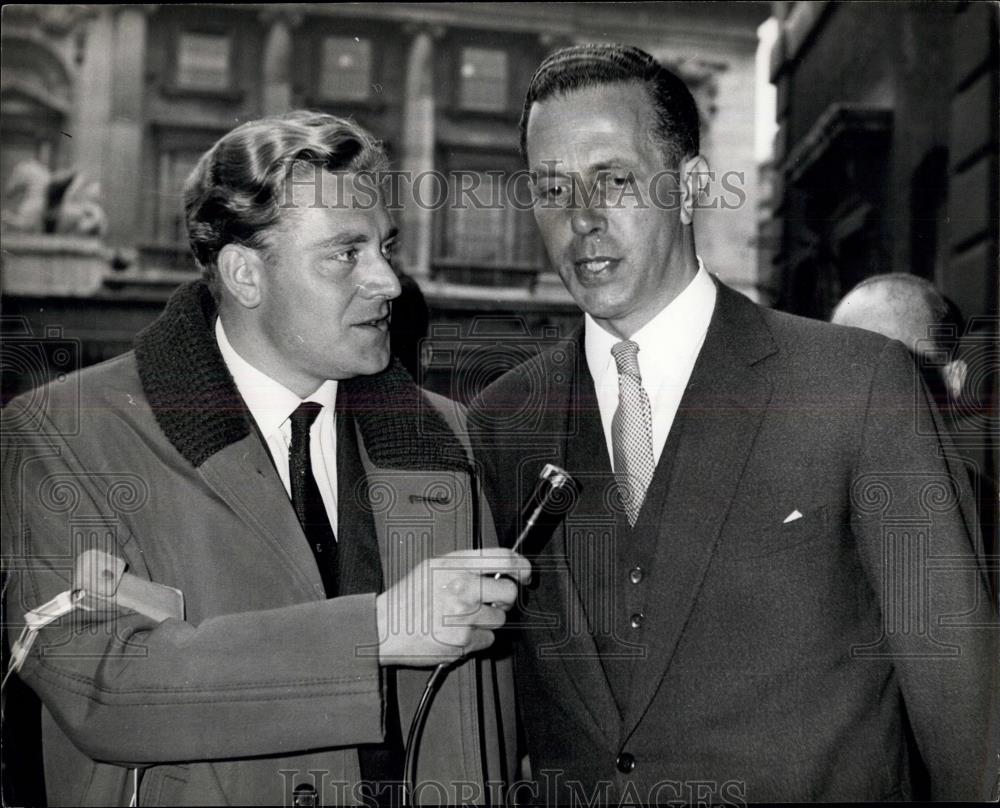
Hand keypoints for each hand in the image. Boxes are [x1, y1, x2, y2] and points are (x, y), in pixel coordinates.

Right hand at [376, 548, 530, 666]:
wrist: (383, 627)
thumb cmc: (407, 598)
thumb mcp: (432, 566)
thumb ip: (464, 564)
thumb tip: (496, 567)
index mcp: (455, 564)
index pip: (503, 559)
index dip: (521, 567)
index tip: (524, 574)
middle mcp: (462, 587)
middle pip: (509, 592)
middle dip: (504, 600)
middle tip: (490, 603)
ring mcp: (463, 614)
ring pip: (499, 619)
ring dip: (486, 622)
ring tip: (462, 619)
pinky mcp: (462, 640)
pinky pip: (487, 640)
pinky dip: (476, 639)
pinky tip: (456, 633)